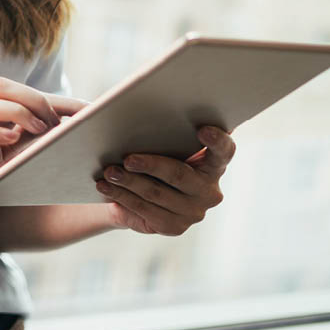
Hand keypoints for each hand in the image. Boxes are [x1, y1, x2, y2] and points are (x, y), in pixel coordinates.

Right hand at [0, 78, 84, 233]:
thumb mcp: (6, 162)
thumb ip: (27, 147)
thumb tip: (69, 141)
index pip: (25, 94)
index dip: (60, 99)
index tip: (92, 110)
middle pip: (0, 85)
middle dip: (34, 98)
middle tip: (57, 123)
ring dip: (16, 111)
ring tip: (39, 129)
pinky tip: (12, 141)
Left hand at [95, 125, 235, 235]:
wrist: (144, 191)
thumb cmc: (157, 153)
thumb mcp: (165, 141)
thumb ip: (168, 128)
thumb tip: (146, 103)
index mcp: (214, 163)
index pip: (224, 150)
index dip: (217, 140)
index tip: (202, 130)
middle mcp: (210, 190)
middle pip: (178, 174)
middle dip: (150, 165)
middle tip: (127, 158)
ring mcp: (193, 211)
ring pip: (156, 193)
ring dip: (128, 182)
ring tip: (108, 172)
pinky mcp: (174, 226)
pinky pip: (144, 210)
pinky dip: (122, 196)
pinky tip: (106, 187)